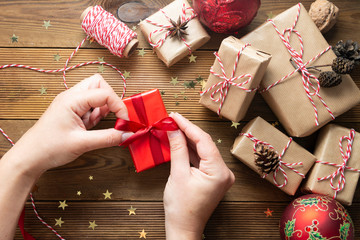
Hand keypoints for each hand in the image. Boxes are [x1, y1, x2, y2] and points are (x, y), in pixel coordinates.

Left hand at [4, 74, 127, 177]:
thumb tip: (128, 134)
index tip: (125, 121)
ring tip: (96, 124)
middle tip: (113, 116)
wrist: (30, 157)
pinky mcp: (72, 111)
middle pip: (99, 84)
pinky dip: (96, 114)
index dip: (119, 106)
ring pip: (95, 93)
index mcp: (71, 100)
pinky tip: (90, 127)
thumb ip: (108, 138)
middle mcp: (71, 97)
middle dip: (111, 99)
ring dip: (103, 107)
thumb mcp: (82, 144)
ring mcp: (71, 103)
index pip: (104, 93)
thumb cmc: (49, 148)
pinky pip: (90, 105)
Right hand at [164, 112, 234, 239]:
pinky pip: (201, 159)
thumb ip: (177, 149)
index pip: (203, 141)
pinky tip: (178, 141)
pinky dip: (190, 151)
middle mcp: (224, 172)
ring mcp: (219, 175)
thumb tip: (172, 129)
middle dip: (187, 131)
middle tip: (171, 120)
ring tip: (172, 128)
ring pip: (202, 151)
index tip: (174, 116)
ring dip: (187, 140)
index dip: (187, 126)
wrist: (184, 228)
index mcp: (219, 172)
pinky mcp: (213, 178)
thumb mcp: (177, 174)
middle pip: (204, 144)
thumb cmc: (181, 207)